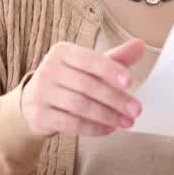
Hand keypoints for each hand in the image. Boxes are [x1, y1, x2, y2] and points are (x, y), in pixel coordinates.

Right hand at [21, 38, 147, 137]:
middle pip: (87, 85)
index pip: (89, 60)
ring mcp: (42, 93)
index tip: (130, 82)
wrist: (33, 103)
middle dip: (115, 99)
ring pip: (80, 106)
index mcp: (63, 52)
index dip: (110, 70)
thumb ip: (115, 59)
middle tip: (136, 110)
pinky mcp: (40, 115)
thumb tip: (140, 45)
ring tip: (127, 122)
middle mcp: (49, 69)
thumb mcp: (89, 67)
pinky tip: (109, 129)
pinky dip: (93, 128)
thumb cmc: (69, 81)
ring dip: (107, 116)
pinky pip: (70, 123)